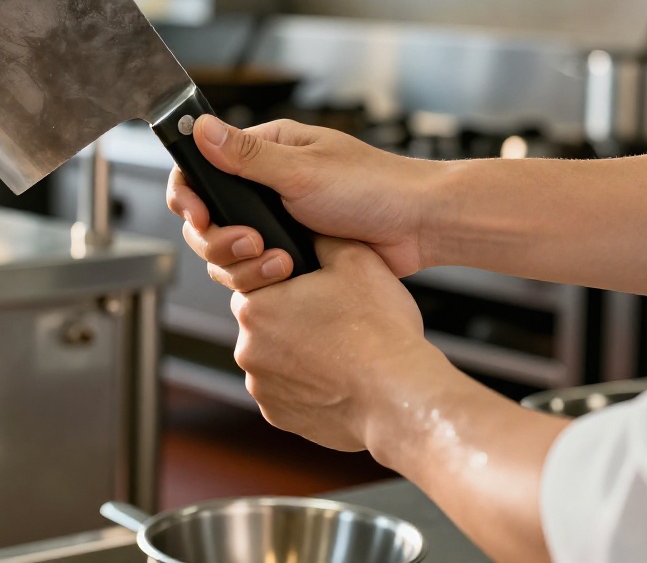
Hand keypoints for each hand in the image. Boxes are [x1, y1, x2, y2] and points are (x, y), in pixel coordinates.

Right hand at [167, 116, 443, 291]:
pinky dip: (262, 278)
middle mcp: (264, 186)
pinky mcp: (290, 253)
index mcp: (264, 152)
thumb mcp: (302, 169)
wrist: (418, 226)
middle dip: (219, 238)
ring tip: (278, 262)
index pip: (201, 169)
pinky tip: (285, 275)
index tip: (197, 214)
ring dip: (243, 263)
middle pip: (208, 219)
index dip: (189, 195)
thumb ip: (245, 155)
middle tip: (249, 244)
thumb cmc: (373, 186)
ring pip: (227, 252)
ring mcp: (276, 222)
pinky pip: (254, 272)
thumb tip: (200, 128)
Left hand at [230, 236, 442, 459]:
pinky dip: (307, 386)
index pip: (255, 281)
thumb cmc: (378, 331)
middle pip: (265, 322)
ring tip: (341, 350)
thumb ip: (321, 238)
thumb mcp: (355, 259)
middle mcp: (248, 350)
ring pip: (276, 359)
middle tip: (335, 319)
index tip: (315, 289)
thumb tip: (308, 231)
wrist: (398, 397)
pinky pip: (288, 392)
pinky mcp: (279, 416)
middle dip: (293, 318)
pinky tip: (339, 378)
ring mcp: (262, 388)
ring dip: (299, 354)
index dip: (287, 281)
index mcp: (256, 307)